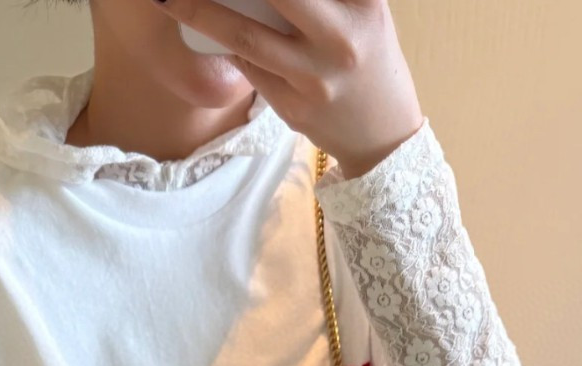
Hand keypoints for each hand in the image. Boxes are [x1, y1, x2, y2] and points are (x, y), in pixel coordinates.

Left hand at [149, 0, 424, 177]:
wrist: (383, 136)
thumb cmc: (367, 56)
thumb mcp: (363, 10)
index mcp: (364, 3)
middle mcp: (340, 39)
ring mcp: (314, 78)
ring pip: (244, 36)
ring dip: (198, 10)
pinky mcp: (293, 108)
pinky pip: (248, 67)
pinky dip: (224, 41)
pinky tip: (203, 24)